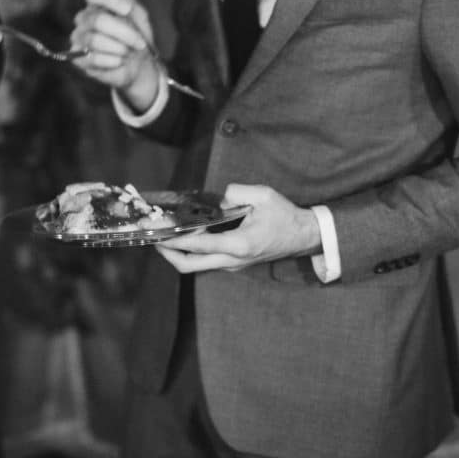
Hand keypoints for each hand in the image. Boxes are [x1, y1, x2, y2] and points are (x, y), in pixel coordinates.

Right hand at [70, 0, 161, 112]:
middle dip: (124, 33)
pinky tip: (120, 61)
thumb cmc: (137, 38)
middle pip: (97, 20)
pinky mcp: (79, 58)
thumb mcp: (141, 20)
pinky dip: (111, 60)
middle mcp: (84, 19)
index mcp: (98, 4)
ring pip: (94, 40)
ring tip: (130, 53)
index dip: (110, 0)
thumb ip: (130, 5)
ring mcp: (79, 38)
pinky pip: (92, 58)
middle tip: (140, 43)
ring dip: (119, 48)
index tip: (128, 9)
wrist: (138, 66)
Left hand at [156, 184, 322, 273]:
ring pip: (196, 265)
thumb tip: (217, 198)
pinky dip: (192, 252)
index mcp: (239, 244)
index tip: (159, 233)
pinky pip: (206, 261)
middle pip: (189, 265)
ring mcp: (233, 265)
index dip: (174, 240)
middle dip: (168, 253)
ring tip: (165, 235)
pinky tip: (186, 235)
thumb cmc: (285, 216)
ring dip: (178, 253)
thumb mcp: (263, 196)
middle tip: (154, 238)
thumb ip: (236, 192)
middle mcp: (232, 260)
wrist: (304, 237)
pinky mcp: (234, 263)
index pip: (198, 246)